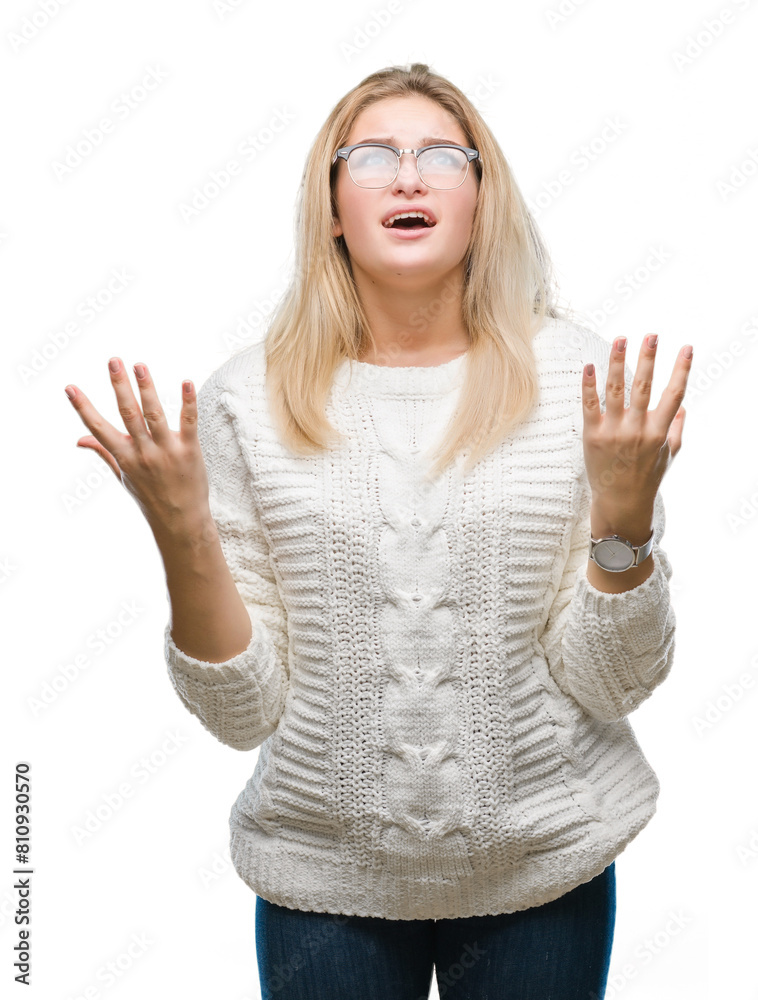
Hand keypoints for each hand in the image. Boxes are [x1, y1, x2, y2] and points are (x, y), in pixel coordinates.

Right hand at [64, 358, 211, 535]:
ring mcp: (166, 451)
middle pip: (128, 414)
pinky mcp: (189, 451)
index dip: (83, 407)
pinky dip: (188, 402)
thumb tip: (79, 440)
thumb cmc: (150, 496)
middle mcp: (143, 453)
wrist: (180, 521)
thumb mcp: (122, 476)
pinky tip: (186, 382)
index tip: (70, 388)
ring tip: (139, 365)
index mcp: (124, 457)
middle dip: (119, 386)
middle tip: (113, 361)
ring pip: (155, 415)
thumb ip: (104, 452)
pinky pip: (188, 423)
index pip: (98, 428)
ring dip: (147, 388)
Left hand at [581, 334, 691, 521]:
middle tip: (651, 335)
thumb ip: (676, 428)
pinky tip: (590, 365)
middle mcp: (638, 430)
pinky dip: (589, 384)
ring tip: (621, 339)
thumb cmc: (646, 477)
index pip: (674, 394)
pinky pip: (589, 405)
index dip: (682, 370)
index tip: (687, 348)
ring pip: (616, 390)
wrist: (620, 502)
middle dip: (648, 358)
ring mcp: (614, 432)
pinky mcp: (592, 436)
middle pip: (644, 386)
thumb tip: (681, 405)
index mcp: (659, 432)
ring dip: (618, 361)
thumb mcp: (668, 454)